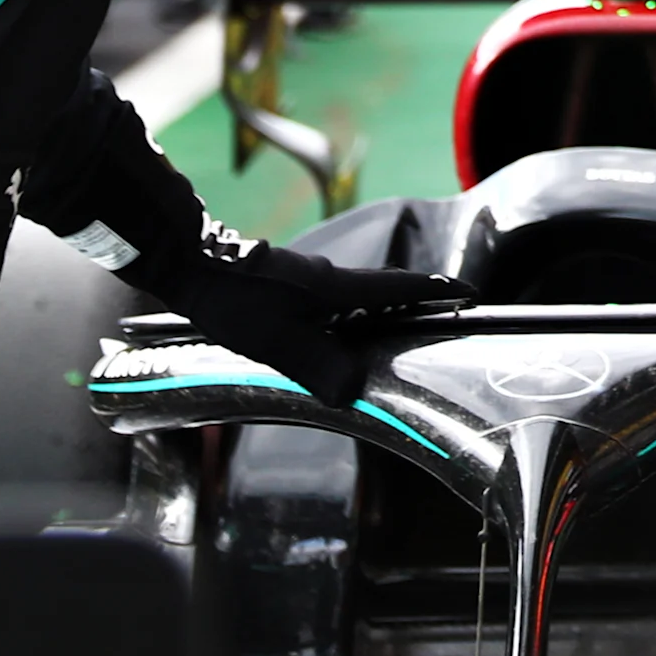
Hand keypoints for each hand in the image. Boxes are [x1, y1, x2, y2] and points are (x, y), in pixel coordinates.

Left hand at [133, 227, 465, 405]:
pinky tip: (325, 336)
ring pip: (352, 296)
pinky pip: (328, 300)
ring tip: (382, 340)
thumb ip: (318, 366)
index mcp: (336, 288)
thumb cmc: (234, 300)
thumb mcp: (275, 341)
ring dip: (373, 312)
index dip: (434, 290)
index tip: (466, 293)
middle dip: (410, 304)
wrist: (190, 261)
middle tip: (433, 323)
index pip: (399, 285)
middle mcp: (327, 277)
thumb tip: (354, 394)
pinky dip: (343, 316)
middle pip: (381, 290)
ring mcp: (305, 277)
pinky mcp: (285, 281)